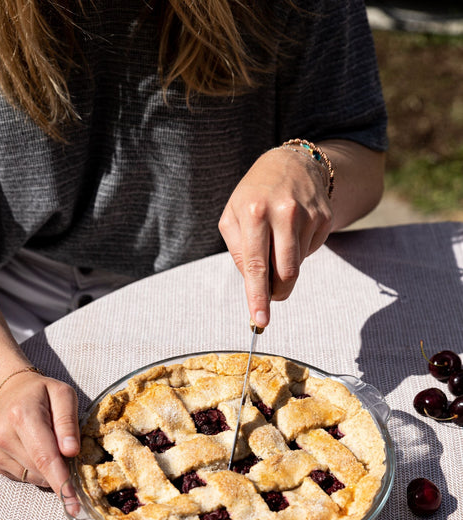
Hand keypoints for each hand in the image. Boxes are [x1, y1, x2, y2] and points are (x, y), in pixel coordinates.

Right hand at [0, 369, 80, 498]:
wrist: (10, 391)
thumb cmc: (41, 393)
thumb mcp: (63, 395)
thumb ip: (68, 422)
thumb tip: (71, 452)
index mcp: (23, 416)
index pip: (45, 456)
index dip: (61, 481)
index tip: (74, 504)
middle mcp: (4, 435)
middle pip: (40, 469)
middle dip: (62, 472)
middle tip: (71, 455)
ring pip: (33, 477)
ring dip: (50, 470)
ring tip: (51, 445)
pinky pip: (24, 477)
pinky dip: (37, 470)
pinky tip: (36, 449)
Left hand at [218, 147, 332, 326]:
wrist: (292, 163)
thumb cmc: (254, 194)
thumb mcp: (232, 216)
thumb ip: (239, 251)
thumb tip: (255, 283)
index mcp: (255, 212)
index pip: (257, 265)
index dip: (258, 297)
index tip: (260, 320)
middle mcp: (284, 213)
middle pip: (286, 272)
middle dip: (277, 291)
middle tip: (271, 294)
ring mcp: (308, 215)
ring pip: (298, 266)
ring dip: (285, 268)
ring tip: (277, 243)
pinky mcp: (325, 218)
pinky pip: (310, 252)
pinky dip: (298, 251)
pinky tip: (292, 232)